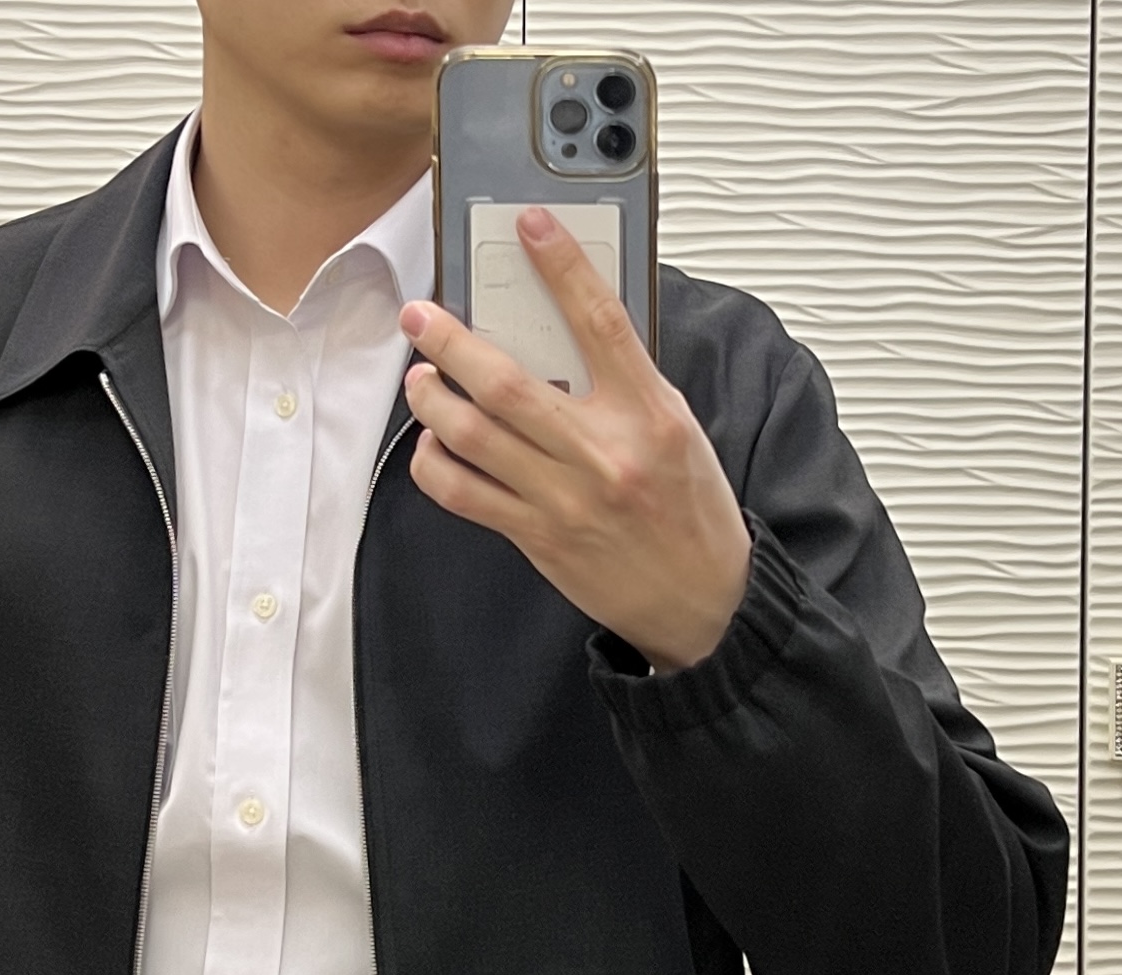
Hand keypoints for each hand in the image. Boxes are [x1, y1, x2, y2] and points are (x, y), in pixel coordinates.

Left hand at [399, 207, 751, 673]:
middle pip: (508, 384)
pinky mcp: (538, 537)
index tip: (529, 225)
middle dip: (452, 343)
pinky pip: (465, 496)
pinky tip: (432, 445)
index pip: (601, 323)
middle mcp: (603, 453)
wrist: (702, 601)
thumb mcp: (677, 430)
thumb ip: (625, 383)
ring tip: (419, 378)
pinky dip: (436, 465)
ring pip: (475, 438)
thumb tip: (566, 333)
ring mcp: (564, 499)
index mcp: (648, 414)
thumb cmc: (691, 512)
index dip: (562, 267)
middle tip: (421, 317)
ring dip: (433, 401)